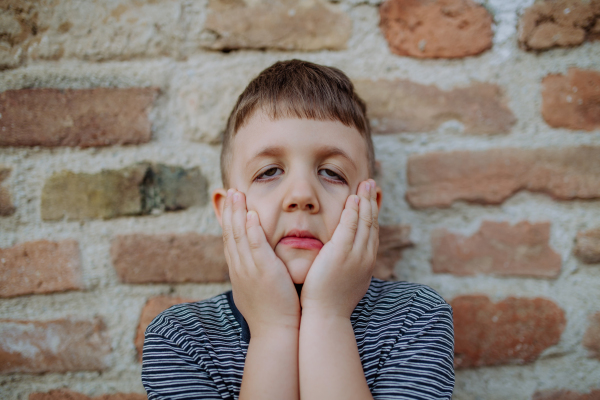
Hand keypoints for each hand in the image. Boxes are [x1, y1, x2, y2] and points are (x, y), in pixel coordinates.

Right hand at [222, 189, 300, 336]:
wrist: (275, 332)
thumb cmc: (272, 313)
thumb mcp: (257, 291)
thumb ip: (255, 275)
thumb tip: (256, 268)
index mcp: (238, 272)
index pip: (229, 241)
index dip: (228, 221)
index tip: (230, 204)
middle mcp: (239, 268)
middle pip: (230, 234)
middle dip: (229, 211)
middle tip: (229, 190)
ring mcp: (249, 270)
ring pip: (239, 236)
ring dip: (237, 213)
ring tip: (236, 193)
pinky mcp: (264, 272)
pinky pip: (255, 247)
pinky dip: (251, 230)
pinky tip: (250, 215)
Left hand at [300, 179, 378, 318]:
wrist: (326, 316)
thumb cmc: (330, 302)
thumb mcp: (346, 282)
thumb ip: (347, 268)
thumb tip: (346, 262)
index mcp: (366, 263)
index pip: (372, 233)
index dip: (372, 214)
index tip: (371, 199)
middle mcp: (365, 257)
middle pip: (373, 223)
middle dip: (372, 202)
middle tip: (371, 184)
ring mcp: (355, 254)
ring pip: (364, 221)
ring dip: (365, 200)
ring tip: (365, 184)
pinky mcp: (341, 253)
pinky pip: (350, 226)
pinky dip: (353, 211)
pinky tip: (353, 198)